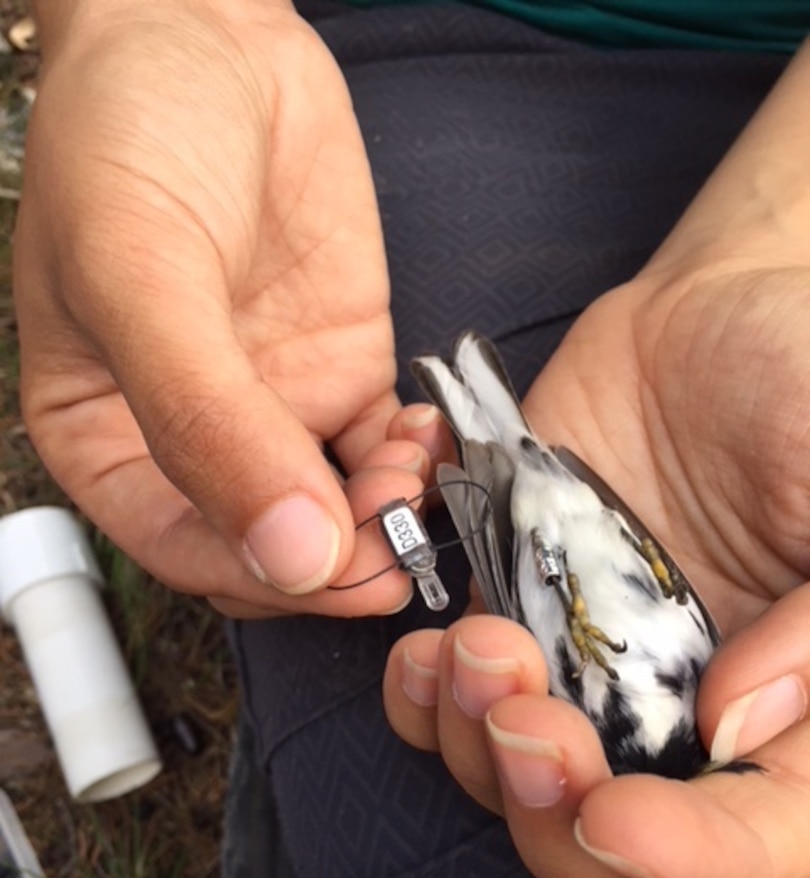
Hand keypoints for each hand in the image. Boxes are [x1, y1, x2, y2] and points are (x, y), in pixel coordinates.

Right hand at [15, 0, 425, 616]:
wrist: (203, 35)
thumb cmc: (128, 133)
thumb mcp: (139, 272)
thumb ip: (203, 419)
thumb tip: (284, 552)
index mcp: (109, 440)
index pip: (187, 551)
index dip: (263, 577)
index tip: (334, 570)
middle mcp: (193, 440)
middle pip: (272, 548)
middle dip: (339, 557)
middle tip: (396, 535)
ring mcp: (273, 410)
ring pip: (337, 512)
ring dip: (386, 517)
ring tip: (414, 470)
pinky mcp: (338, 374)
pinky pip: (385, 454)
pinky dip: (415, 464)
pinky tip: (429, 438)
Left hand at [384, 263, 809, 877]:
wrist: (711, 317)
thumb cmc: (802, 384)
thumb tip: (732, 731)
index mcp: (795, 706)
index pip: (757, 836)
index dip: (692, 857)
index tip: (616, 817)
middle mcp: (686, 711)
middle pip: (609, 837)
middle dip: (550, 807)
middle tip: (522, 720)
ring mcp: (590, 668)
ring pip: (511, 777)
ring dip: (471, 745)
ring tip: (470, 650)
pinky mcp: (518, 613)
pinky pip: (450, 692)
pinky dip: (421, 692)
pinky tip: (422, 647)